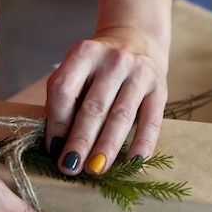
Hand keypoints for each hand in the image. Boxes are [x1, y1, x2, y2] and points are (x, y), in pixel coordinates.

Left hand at [45, 28, 168, 175]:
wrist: (137, 42)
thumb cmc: (99, 68)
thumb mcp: (79, 70)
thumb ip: (68, 99)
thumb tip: (58, 144)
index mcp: (84, 54)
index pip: (63, 90)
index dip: (56, 122)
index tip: (53, 148)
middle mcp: (113, 61)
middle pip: (93, 107)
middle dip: (80, 141)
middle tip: (70, 167)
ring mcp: (139, 74)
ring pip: (120, 117)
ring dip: (106, 147)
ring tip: (95, 169)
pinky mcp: (159, 89)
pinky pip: (151, 122)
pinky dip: (142, 144)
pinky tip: (132, 163)